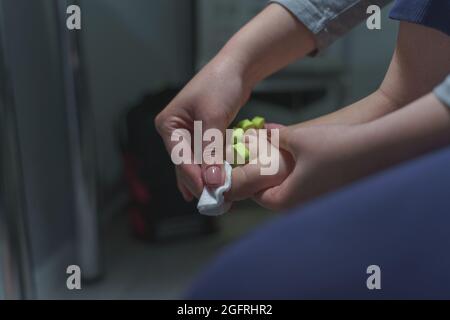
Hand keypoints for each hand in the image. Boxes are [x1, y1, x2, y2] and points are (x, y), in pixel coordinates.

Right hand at [155, 58, 250, 200]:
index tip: (207, 192)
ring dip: (206, 179)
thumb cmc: (220, 85)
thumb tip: (212, 180)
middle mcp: (175, 131)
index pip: (180, 157)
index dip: (193, 176)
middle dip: (200, 182)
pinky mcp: (203, 135)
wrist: (237, 68)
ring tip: (218, 200)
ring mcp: (188, 134)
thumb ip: (211, 149)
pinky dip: (211, 170)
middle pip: (186, 164)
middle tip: (216, 202)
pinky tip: (212, 187)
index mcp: (169, 125)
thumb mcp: (213, 117)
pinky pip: (205, 158)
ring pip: (196, 164)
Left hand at [228, 124, 365, 209]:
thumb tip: (258, 132)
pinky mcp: (333, 195)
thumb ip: (274, 137)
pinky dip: (301, 173)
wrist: (379, 149)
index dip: (248, 178)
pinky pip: (308, 186)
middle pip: (274, 193)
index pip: (257, 195)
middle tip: (258, 156)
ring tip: (279, 152)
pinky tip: (305, 155)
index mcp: (288, 199)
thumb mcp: (297, 138)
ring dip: (284, 173)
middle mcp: (302, 207)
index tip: (244, 162)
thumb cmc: (334, 146)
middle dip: (265, 175)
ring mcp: (319, 203)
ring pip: (292, 189)